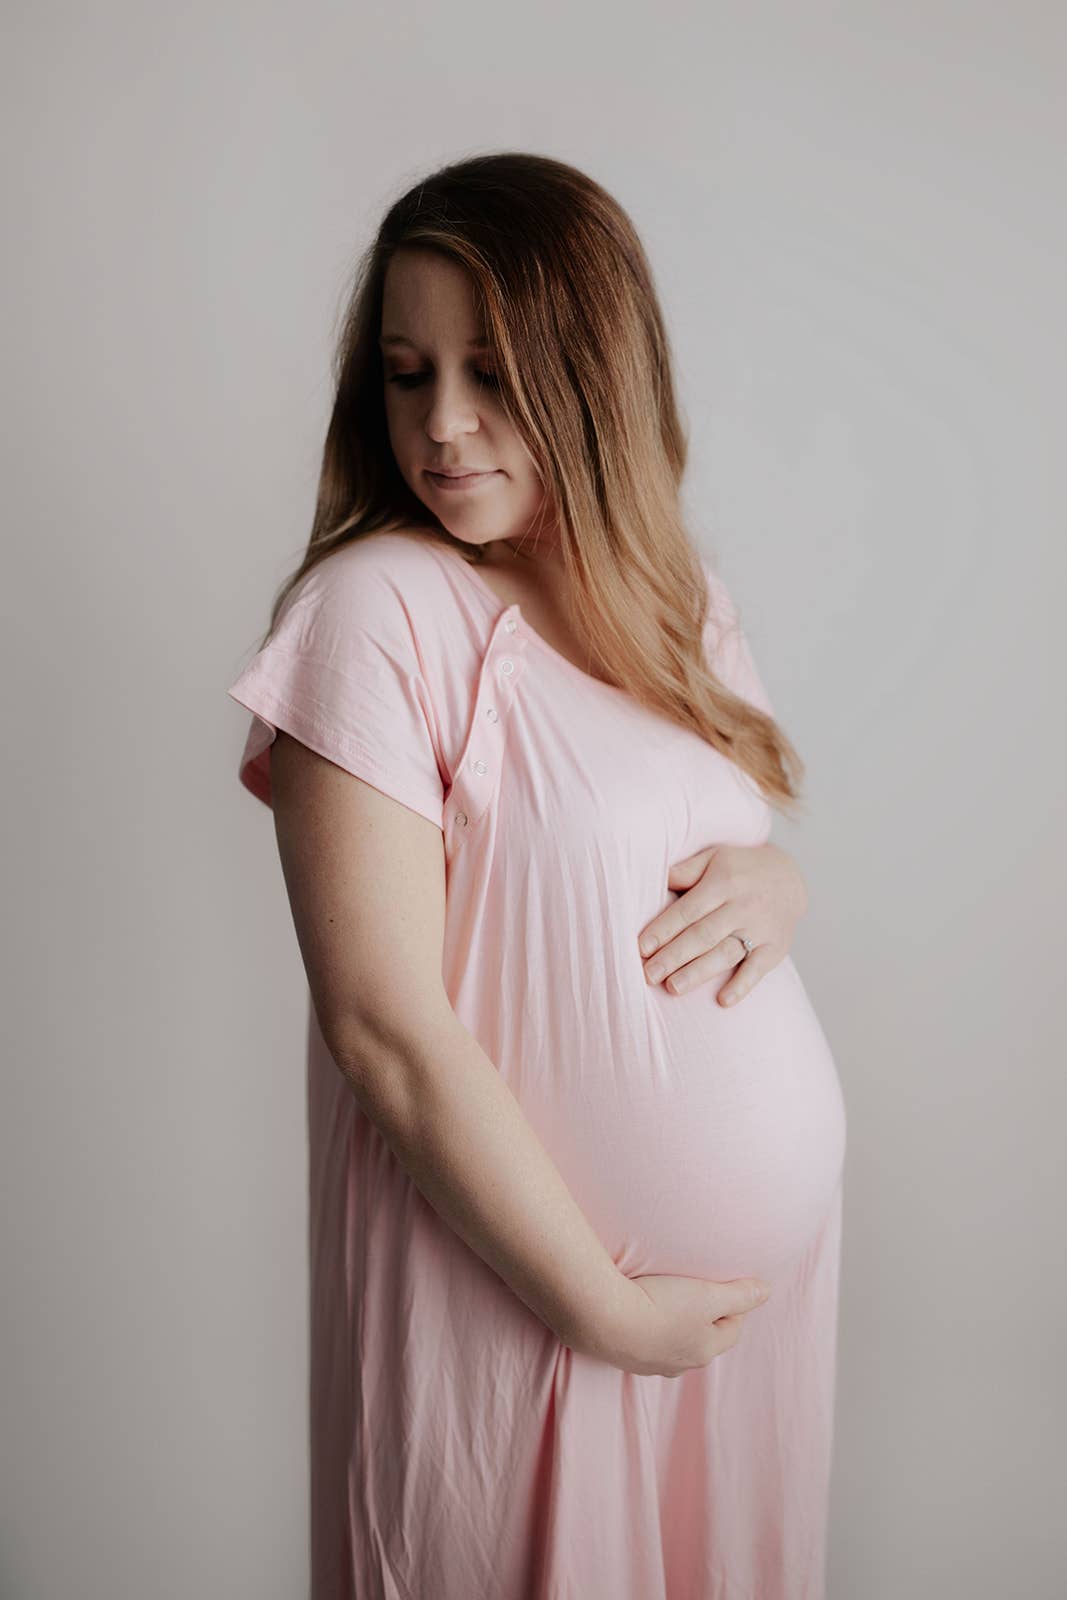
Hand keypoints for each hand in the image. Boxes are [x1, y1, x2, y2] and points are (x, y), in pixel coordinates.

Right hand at [582, 1270, 773, 1376]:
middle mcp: (680, 1364)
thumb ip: (741, 1294)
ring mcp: (649, 1363)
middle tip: (696, 1289)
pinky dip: (647, 1327)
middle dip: (704, 1316)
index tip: (724, 1283)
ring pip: (672, 1341)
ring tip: (665, 1297)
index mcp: (705, 1350)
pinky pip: (644, 1341)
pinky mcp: (623, 1356)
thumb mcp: (708, 1295)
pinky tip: (637, 1309)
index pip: (731, 1328)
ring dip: (674, 1323)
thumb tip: (767, 1291)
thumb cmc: (661, 1305)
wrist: (605, 1319)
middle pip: (703, 1338)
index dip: (733, 1305)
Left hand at [637, 842, 806, 1006]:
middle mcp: (743, 906)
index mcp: (724, 882)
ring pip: (726, 953)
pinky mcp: (776, 948)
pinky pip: (758, 969)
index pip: (688, 910)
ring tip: (673, 988)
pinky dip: (742, 986)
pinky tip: (723, 1000)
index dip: (663, 930)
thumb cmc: (739, 869)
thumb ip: (686, 869)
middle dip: (674, 956)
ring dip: (699, 972)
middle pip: (703, 935)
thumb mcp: (714, 857)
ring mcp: (761, 929)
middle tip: (648, 975)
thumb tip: (656, 879)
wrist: (790, 878)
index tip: (641, 948)